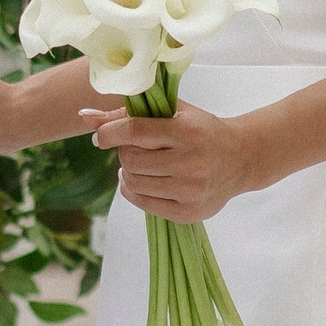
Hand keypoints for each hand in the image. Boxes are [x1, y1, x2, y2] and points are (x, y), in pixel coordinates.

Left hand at [77, 93, 261, 221]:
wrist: (241, 158)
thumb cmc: (202, 130)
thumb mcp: (173, 113)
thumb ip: (128, 113)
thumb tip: (84, 118)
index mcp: (187, 131)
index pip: (134, 131)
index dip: (109, 133)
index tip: (102, 137)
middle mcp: (191, 162)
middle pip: (130, 159)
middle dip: (124, 152)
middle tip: (134, 148)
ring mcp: (190, 190)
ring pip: (133, 182)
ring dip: (128, 171)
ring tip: (140, 164)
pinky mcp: (188, 212)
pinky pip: (143, 202)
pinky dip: (134, 190)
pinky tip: (143, 179)